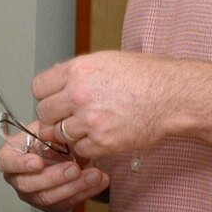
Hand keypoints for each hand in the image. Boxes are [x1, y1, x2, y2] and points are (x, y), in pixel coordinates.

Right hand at [0, 138, 109, 211]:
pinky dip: (86, 192)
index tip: (37, 162)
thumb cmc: (53, 136)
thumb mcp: (49, 127)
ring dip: (74, 187)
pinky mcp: (52, 205)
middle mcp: (18, 178)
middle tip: (74, 168)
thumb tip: (56, 133)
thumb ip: (49, 131)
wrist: (69, 148)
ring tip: (94, 174)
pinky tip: (99, 181)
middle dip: (54, 177)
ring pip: (48, 199)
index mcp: (10, 156)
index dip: (20, 165)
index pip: (6, 163)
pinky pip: (66, 204)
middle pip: (28, 185)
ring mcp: (33, 195)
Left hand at [31, 51, 184, 158]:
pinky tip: (99, 137)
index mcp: (78, 70)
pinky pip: (80, 150)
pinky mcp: (103, 142)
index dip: (46, 95)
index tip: (55, 99)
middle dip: (54, 116)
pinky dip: (87, 147)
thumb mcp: (106, 61)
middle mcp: (79, 94)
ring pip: (59, 134)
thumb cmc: (146, 76)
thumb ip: (77, 72)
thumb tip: (54, 79)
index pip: (38, 88)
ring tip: (88, 126)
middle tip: (69, 116)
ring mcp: (90, 120)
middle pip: (44, 113)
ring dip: (69, 133)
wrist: (173, 95)